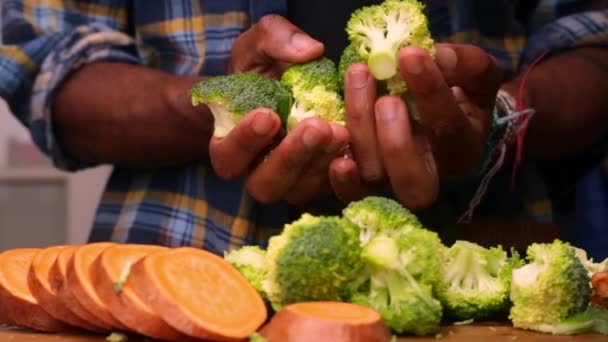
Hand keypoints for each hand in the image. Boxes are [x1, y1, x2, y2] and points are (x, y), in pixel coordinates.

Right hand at [210, 15, 348, 204]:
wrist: (287, 89)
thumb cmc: (264, 70)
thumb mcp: (260, 46)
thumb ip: (275, 40)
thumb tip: (309, 50)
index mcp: (231, 145)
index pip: (228, 156)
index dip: (244, 142)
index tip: (268, 115)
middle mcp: (258, 171)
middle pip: (266, 184)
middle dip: (291, 157)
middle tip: (316, 126)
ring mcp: (292, 182)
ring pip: (301, 190)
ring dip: (320, 163)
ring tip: (341, 131)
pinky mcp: (323, 182)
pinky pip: (332, 191)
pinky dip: (345, 177)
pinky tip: (355, 151)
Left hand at [331, 43, 501, 209]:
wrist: (442, 122)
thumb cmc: (458, 95)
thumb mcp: (476, 77)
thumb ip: (466, 64)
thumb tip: (435, 54)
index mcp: (462, 148)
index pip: (447, 127)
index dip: (428, 91)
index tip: (409, 55)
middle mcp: (429, 176)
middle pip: (412, 178)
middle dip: (396, 140)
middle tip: (387, 97)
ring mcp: (392, 185)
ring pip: (374, 176)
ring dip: (361, 129)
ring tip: (358, 78)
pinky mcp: (362, 185)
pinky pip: (347, 190)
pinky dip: (338, 170)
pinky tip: (332, 131)